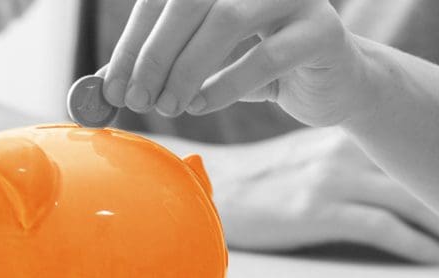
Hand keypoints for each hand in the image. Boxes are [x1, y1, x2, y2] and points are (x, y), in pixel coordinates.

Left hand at [100, 0, 367, 125]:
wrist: (336, 85)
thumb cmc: (263, 70)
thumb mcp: (206, 62)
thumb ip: (161, 64)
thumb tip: (102, 84)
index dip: (132, 41)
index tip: (111, 85)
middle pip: (189, 2)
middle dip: (154, 55)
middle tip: (135, 99)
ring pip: (226, 21)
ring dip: (187, 70)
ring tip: (169, 106)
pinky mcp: (323, 30)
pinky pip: (266, 56)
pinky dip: (227, 85)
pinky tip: (205, 105)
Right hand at [203, 128, 438, 263]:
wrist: (210, 191)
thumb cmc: (260, 182)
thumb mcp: (307, 158)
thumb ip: (350, 160)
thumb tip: (395, 179)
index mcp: (346, 135)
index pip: (415, 148)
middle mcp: (345, 150)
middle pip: (422, 172)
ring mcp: (333, 179)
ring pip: (411, 200)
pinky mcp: (320, 210)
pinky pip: (383, 228)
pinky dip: (418, 244)